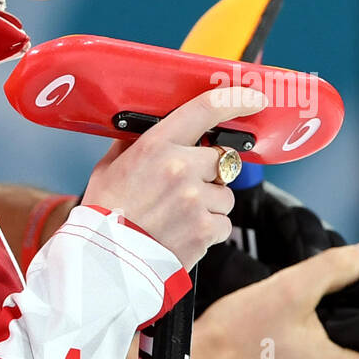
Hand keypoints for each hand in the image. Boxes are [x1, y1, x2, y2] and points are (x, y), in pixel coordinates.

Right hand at [81, 85, 266, 272]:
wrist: (105, 260)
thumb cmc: (104, 213)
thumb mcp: (110, 167)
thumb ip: (133, 145)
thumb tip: (144, 130)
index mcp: (157, 145)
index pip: (204, 110)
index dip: (235, 100)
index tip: (254, 98)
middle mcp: (181, 167)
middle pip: (220, 159)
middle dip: (208, 173)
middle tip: (184, 189)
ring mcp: (195, 199)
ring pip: (225, 195)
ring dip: (210, 204)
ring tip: (180, 216)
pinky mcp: (205, 229)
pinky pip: (224, 223)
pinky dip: (210, 230)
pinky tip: (185, 233)